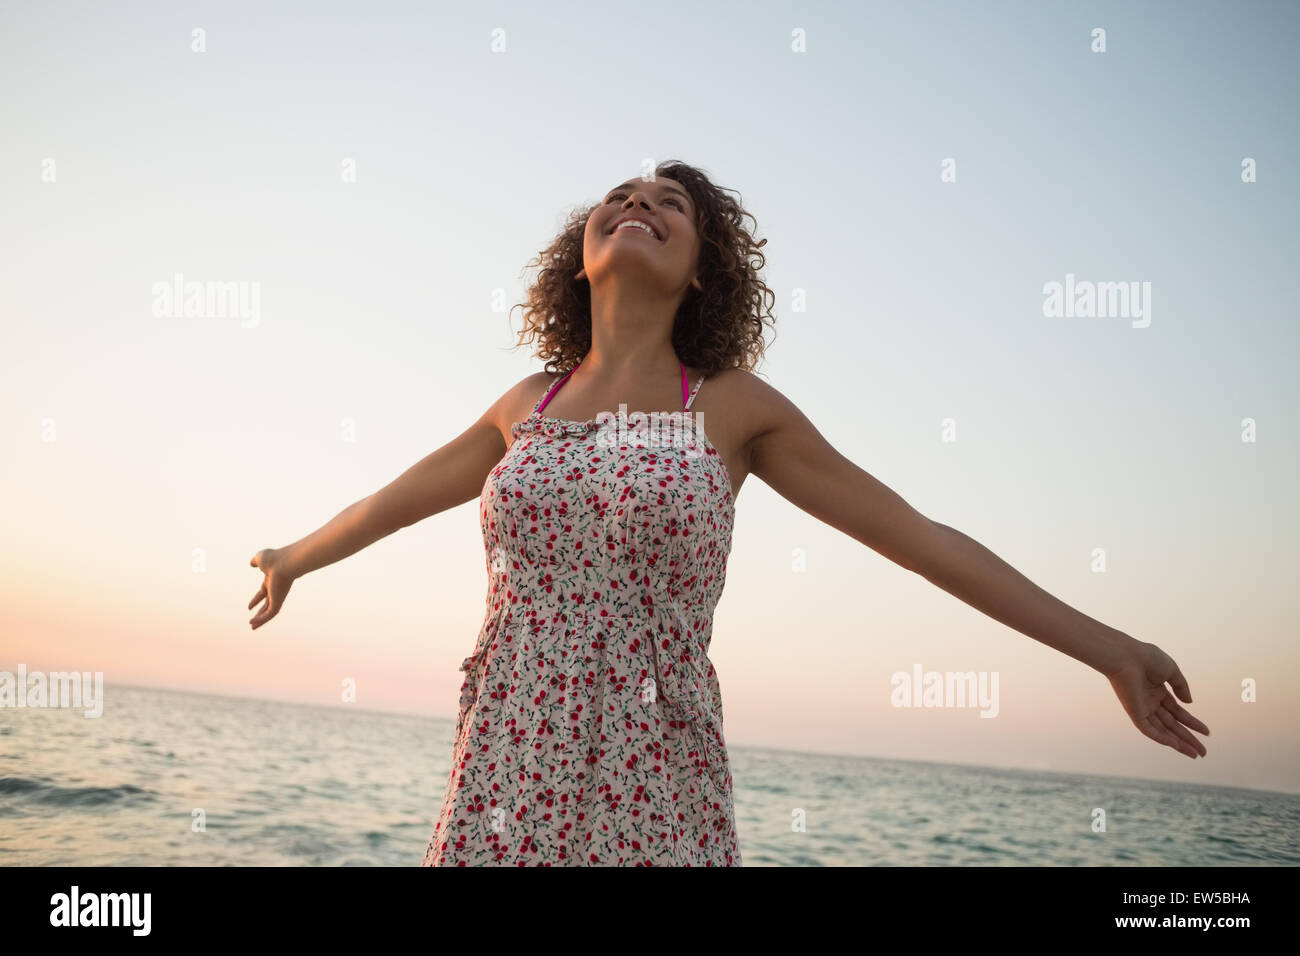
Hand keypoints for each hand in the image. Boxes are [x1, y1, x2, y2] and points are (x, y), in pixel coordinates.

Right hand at [248, 547, 296, 629]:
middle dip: (260, 613)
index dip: (256, 599)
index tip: (249, 607)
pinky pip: (270, 614)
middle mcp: (276, 589)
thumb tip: (252, 563)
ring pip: (269, 612)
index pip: (263, 592)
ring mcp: (278, 596)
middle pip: (267, 605)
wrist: (285, 562)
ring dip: (261, 620)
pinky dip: (262, 619)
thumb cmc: (275, 558)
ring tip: (253, 627)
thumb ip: (255, 561)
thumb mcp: (260, 558)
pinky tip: (253, 623)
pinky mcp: (278, 601)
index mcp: (271, 580)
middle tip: (252, 622)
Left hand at [1103, 641, 1209, 758]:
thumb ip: (1181, 686)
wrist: (1126, 656)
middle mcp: (1150, 701)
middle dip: (1188, 738)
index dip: (1192, 722)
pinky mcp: (1134, 712)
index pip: (1177, 711)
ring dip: (1178, 743)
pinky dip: (1161, 738)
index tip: (1206, 732)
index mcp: (1157, 690)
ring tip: (1195, 754)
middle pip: (1172, 724)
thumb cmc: (1145, 657)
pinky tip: (1176, 745)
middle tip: (1203, 752)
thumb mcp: (1171, 670)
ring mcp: (1142, 708)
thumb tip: (1189, 703)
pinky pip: (1149, 729)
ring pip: (1163, 730)